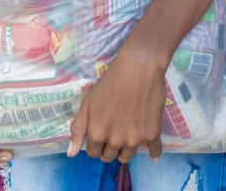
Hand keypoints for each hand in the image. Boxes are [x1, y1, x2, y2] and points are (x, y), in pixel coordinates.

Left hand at [68, 41, 166, 163]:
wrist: (138, 69)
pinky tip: (152, 153)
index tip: (100, 132)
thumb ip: (78, 129)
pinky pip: (154, 151)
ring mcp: (135, 140)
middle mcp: (116, 141)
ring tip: (127, 133)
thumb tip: (71, 154)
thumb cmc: (110, 83)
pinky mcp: (152, 134)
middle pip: (109, 156)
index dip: (95, 144)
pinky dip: (153, 152)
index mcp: (98, 134)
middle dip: (108, 147)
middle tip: (113, 130)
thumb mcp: (87, 102)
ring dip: (125, 149)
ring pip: (127, 156)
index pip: (93, 153)